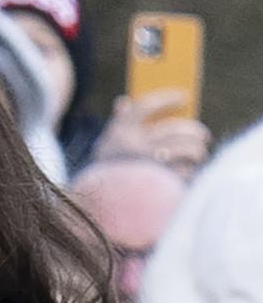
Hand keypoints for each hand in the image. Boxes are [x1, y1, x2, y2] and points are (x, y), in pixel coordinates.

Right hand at [94, 90, 210, 177]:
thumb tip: (123, 101)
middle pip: (176, 129)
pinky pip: (187, 172)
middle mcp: (134, 147)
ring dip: (198, 151)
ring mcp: (149, 166)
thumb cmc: (110, 172)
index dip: (166, 98)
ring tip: (199, 153)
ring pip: (188, 149)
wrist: (99, 207)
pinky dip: (190, 172)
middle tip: (203, 135)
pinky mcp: (162, 184)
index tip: (182, 96)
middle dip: (195, 131)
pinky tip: (187, 173)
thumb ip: (117, 124)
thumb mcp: (108, 145)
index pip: (145, 106)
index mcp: (119, 132)